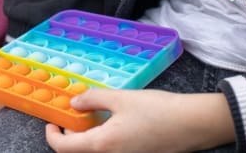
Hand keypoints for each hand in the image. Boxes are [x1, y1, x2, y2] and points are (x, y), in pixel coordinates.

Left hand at [45, 89, 234, 152]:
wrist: (193, 125)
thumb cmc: (159, 111)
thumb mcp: (122, 98)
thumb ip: (93, 99)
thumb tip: (74, 103)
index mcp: (103, 145)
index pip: (64, 148)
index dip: (52, 136)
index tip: (52, 122)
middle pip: (78, 152)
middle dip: (70, 136)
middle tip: (71, 117)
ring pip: (95, 152)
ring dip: (87, 138)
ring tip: (91, 117)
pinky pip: (111, 151)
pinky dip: (103, 140)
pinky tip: (110, 123)